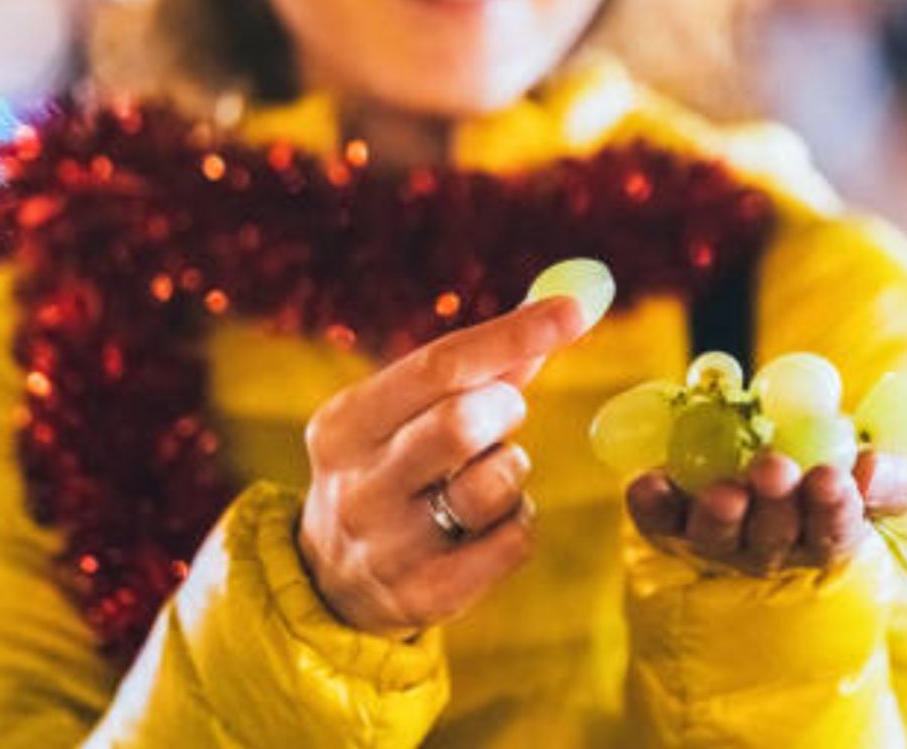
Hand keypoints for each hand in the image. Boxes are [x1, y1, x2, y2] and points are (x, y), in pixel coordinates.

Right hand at [297, 297, 586, 637]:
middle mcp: (357, 486)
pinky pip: (513, 542)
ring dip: (512, 470)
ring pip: (492, 487)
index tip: (573, 310)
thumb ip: (476, 369)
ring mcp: (387, 548)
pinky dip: (518, 521)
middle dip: (503, 410)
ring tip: (487, 475)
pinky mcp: (426, 596)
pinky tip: (489, 525)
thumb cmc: (391, 470)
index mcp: (344, 424)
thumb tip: (557, 311)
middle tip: (502, 413)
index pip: (436, 365)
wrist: (333, 582)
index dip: (512, 334)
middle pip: (460, 424)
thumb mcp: (402, 417)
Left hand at [625, 449, 906, 575]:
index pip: (831, 533)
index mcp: (819, 537)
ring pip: (716, 536)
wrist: (748, 470)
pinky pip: (658, 519)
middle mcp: (765, 547)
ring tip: (725, 490)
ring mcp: (714, 539)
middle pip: (770, 538)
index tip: (832, 480)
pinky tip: (648, 484)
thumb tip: (870, 469)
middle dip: (774, 506)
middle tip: (773, 470)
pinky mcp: (668, 523)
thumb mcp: (862, 477)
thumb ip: (887, 477)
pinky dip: (652, 504)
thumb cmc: (818, 478)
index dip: (832, 510)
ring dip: (721, 514)